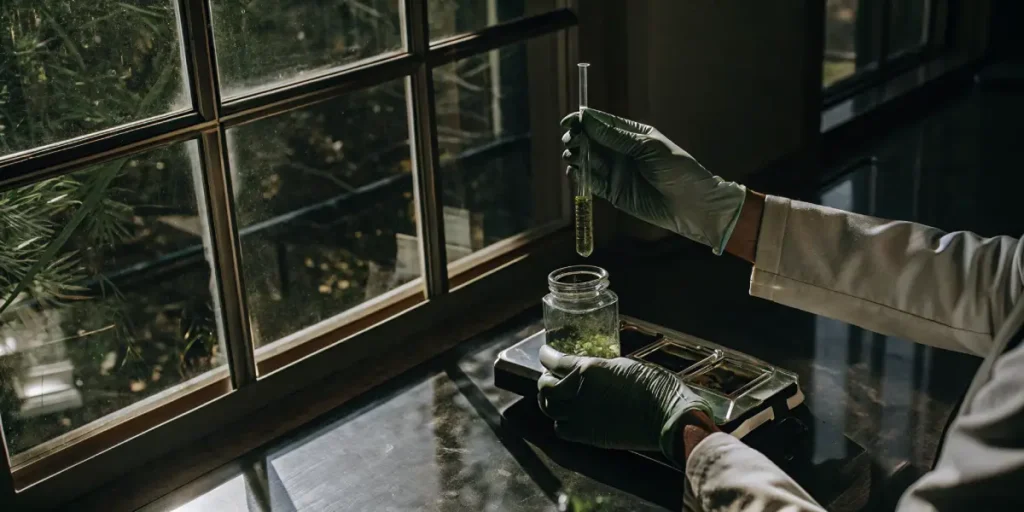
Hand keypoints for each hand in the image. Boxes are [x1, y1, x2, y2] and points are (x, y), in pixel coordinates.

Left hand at [537, 345, 713, 464]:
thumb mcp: (623, 365)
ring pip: (550, 409)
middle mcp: (579, 392)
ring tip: (555, 399)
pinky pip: (562, 430)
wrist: (667, 415)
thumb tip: (587, 372)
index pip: (555, 362)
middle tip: (549, 379)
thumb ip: (599, 369)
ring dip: (549, 402)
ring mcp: (582, 416)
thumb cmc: (654, 386)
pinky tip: (569, 418)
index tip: (545, 355)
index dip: (546, 357)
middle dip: (545, 382)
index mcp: (589, 370)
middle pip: (546, 388)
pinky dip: (561, 423)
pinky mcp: (588, 435)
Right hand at [561, 108, 746, 254]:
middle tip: (570, 140)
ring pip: (587, 160)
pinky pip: (591, 182)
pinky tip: (575, 171)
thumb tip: (589, 120)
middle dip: (577, 138)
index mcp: (632, 134)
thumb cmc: (678, 170)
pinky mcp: (612, 192)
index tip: (569, 122)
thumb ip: (618, 137)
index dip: (583, 120)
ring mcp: (615, 171)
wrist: (692, 205)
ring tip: (573, 155)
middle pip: (590, 140)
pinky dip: (580, 176)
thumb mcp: (649, 148)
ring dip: (576, 156)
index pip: (602, 123)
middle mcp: (620, 151)